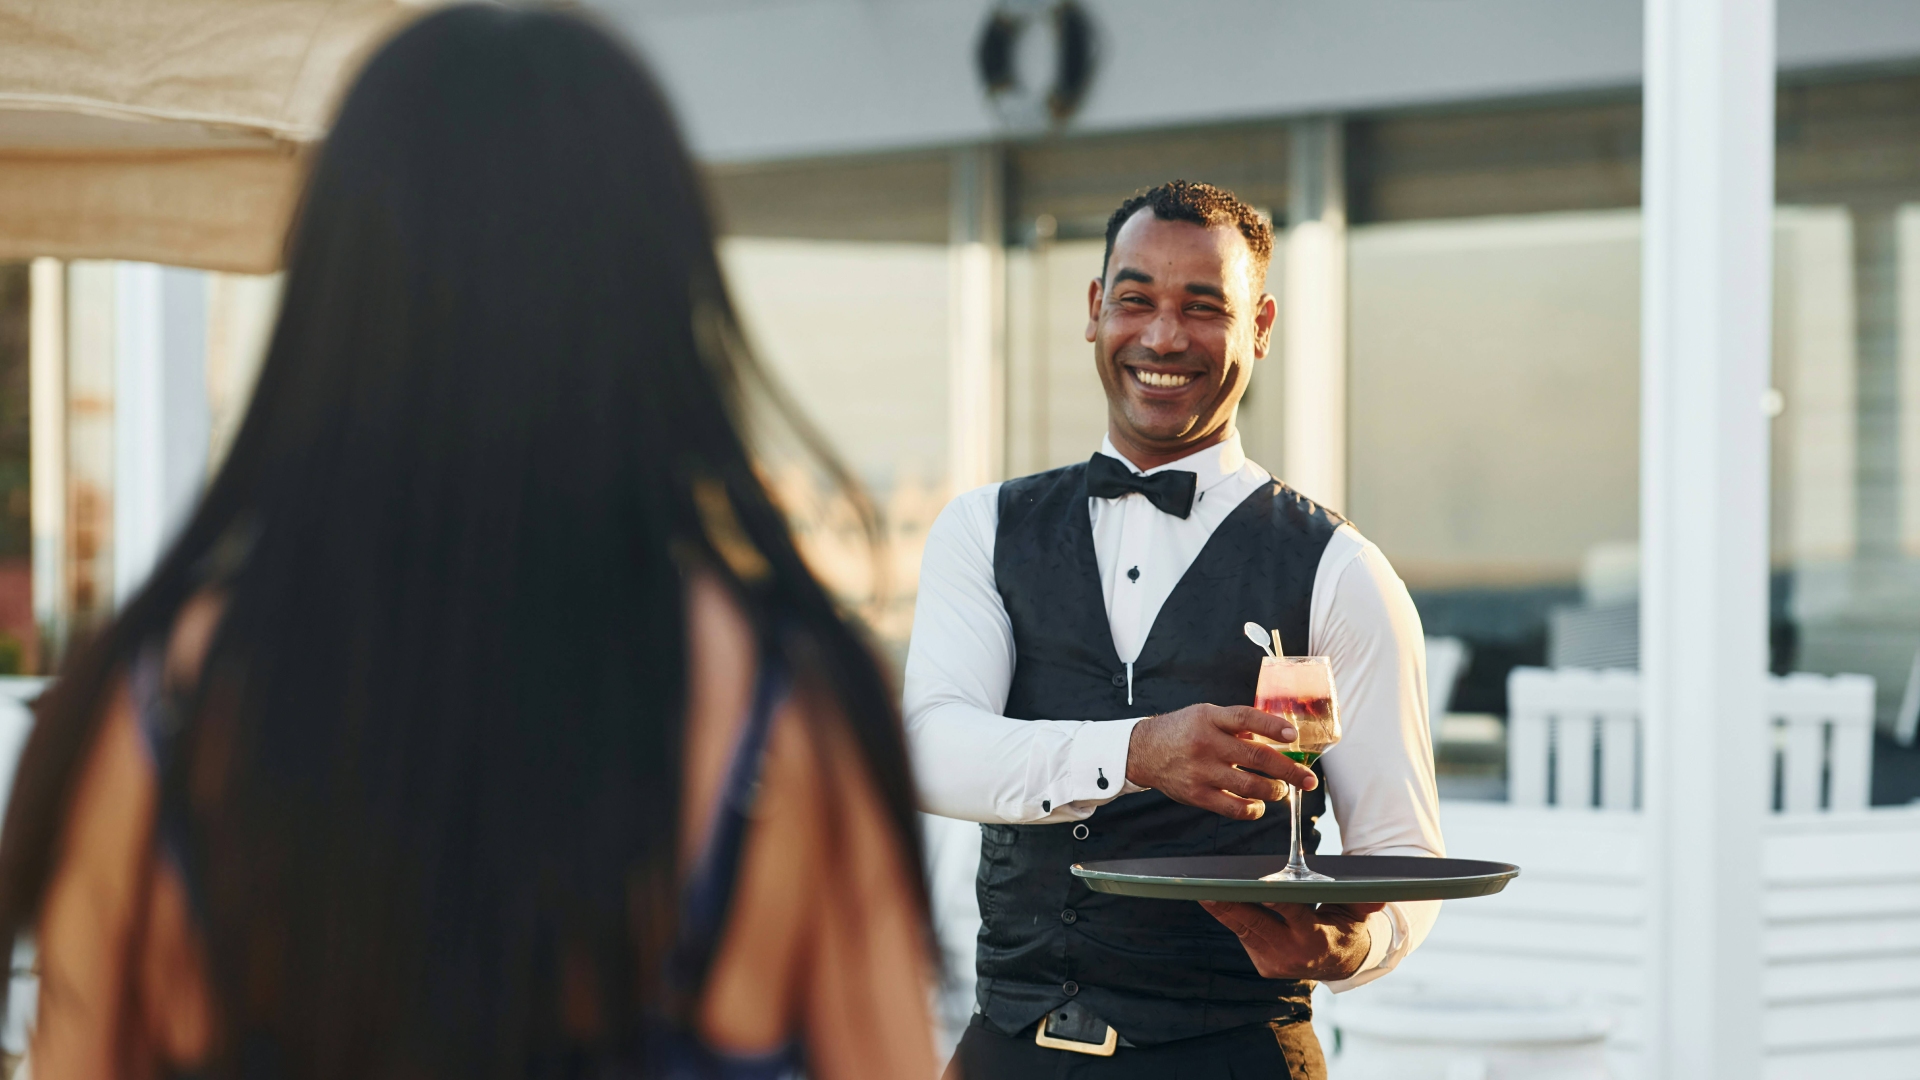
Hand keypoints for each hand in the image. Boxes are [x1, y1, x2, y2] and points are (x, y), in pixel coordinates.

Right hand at [1125, 704, 1316, 819]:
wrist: (1144, 751)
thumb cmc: (1182, 731)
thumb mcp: (1206, 716)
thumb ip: (1236, 725)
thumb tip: (1277, 736)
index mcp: (1210, 719)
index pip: (1246, 718)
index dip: (1272, 726)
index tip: (1293, 734)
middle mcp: (1206, 744)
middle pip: (1256, 757)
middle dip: (1289, 770)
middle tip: (1308, 779)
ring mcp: (1201, 771)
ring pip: (1249, 786)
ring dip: (1274, 790)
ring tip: (1280, 789)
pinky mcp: (1197, 795)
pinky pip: (1233, 808)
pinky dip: (1253, 809)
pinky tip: (1259, 805)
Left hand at [1199, 901, 1384, 980]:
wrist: (1341, 963)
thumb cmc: (1346, 926)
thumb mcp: (1356, 912)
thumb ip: (1362, 901)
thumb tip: (1379, 896)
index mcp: (1316, 938)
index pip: (1292, 914)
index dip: (1275, 902)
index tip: (1258, 888)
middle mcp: (1292, 953)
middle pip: (1256, 924)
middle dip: (1230, 906)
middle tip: (1206, 889)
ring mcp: (1275, 963)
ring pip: (1244, 931)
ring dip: (1222, 911)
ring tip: (1201, 890)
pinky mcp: (1264, 967)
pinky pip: (1244, 938)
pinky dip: (1231, 919)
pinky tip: (1215, 901)